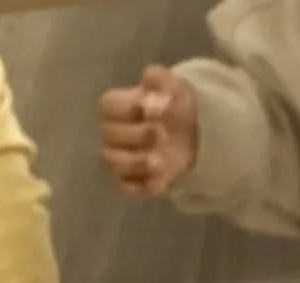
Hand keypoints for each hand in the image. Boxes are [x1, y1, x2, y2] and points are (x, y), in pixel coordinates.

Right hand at [100, 65, 198, 196]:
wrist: (189, 139)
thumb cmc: (174, 109)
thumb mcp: (174, 88)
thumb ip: (162, 80)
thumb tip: (150, 76)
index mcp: (115, 106)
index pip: (110, 106)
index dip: (133, 108)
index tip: (159, 109)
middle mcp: (110, 132)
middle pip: (110, 134)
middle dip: (138, 135)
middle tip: (163, 134)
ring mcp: (117, 158)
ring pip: (113, 162)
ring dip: (136, 163)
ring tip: (161, 162)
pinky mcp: (127, 182)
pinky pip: (124, 188)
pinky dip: (140, 188)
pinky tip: (161, 183)